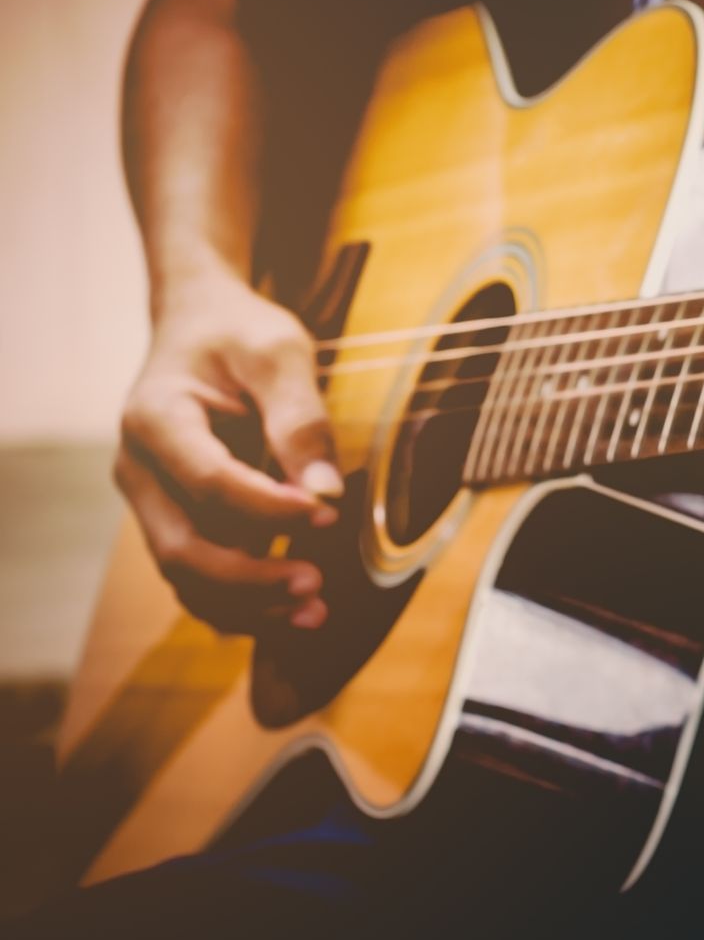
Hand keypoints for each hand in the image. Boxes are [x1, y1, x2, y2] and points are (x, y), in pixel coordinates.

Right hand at [116, 272, 339, 632]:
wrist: (200, 326)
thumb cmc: (240, 333)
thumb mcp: (278, 352)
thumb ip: (300, 417)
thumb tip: (327, 492)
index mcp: (155, 417)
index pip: (208, 483)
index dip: (269, 510)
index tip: (328, 515)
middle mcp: (139, 469)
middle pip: (183, 547)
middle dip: (250, 578)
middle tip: (317, 584)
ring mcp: (151, 501)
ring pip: (185, 575)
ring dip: (246, 605)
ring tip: (313, 613)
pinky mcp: (174, 519)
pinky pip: (197, 577)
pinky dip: (240, 604)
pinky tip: (292, 614)